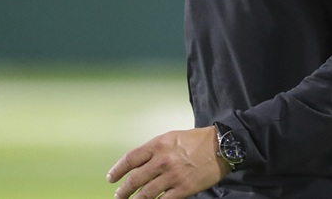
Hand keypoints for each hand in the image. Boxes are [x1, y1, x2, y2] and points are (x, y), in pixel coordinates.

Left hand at [107, 126, 229, 198]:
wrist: (221, 146)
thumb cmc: (196, 140)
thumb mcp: (171, 137)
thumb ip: (155, 149)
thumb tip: (139, 163)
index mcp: (158, 145)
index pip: (130, 159)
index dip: (117, 170)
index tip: (111, 178)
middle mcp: (162, 160)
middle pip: (135, 179)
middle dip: (123, 190)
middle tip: (118, 195)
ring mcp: (173, 176)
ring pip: (146, 193)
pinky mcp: (184, 188)